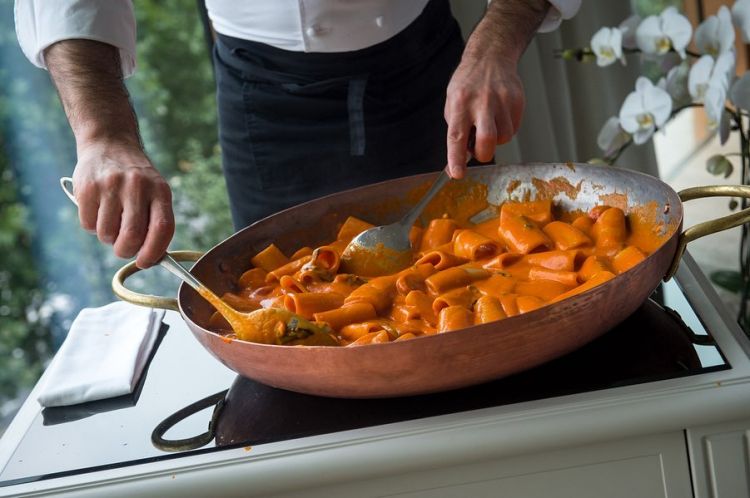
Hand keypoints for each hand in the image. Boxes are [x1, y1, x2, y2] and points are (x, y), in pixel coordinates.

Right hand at [72, 140, 174, 267]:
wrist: (109, 142)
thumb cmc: (135, 179)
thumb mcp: (154, 192)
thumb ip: (154, 221)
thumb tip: (150, 258)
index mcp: (160, 190)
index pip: (162, 228)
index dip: (154, 252)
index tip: (145, 262)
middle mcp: (137, 186)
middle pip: (132, 236)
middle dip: (127, 250)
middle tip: (123, 248)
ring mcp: (111, 185)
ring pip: (107, 234)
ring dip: (108, 238)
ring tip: (111, 223)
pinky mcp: (87, 187)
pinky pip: (87, 224)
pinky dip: (92, 227)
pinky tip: (97, 211)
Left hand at [444, 54, 524, 178]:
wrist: (490, 58)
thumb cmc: (468, 85)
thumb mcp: (453, 104)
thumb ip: (457, 131)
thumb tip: (460, 160)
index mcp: (460, 103)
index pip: (457, 136)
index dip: (456, 158)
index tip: (457, 174)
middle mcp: (481, 102)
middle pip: (487, 140)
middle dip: (483, 153)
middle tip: (479, 150)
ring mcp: (502, 101)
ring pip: (503, 138)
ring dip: (495, 140)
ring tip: (488, 123)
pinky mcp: (517, 101)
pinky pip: (513, 129)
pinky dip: (505, 129)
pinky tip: (498, 115)